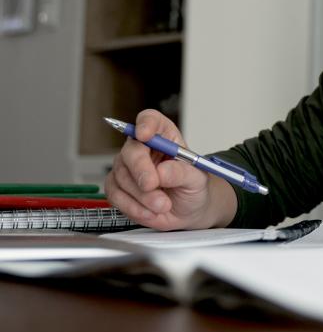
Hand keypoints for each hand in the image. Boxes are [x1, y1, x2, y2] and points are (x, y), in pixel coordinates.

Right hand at [105, 109, 235, 229]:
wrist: (189, 210)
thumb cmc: (193, 188)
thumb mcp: (197, 179)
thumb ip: (181, 173)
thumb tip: (162, 171)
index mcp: (165, 137)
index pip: (150, 120)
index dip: (146, 124)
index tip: (145, 135)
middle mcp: (143, 149)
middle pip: (131, 149)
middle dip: (140, 168)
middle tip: (152, 184)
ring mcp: (128, 168)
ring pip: (122, 176)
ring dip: (142, 195)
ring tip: (163, 205)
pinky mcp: (118, 188)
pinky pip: (116, 195)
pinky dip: (133, 206)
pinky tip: (151, 212)